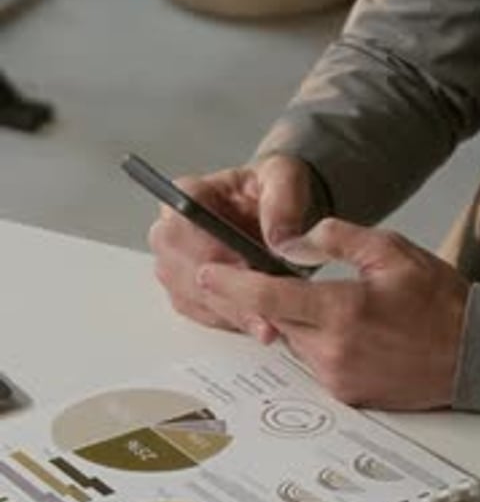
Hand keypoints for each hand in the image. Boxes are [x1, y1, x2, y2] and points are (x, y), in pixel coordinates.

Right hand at [148, 155, 311, 334]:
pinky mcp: (186, 291)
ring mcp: (175, 264)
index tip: (245, 265)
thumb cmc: (272, 192)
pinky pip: (202, 313)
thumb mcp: (286, 179)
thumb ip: (282, 201)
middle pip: (181, 264)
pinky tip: (258, 323)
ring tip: (269, 320)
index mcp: (190, 195)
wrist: (279, 216)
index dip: (212, 247)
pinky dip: (231, 321)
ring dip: (231, 311)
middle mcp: (172, 230)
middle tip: (263, 304)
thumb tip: (278, 239)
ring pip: (192, 295)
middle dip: (224, 289)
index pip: (182, 221)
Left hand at [197, 218, 469, 409]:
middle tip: (268, 277)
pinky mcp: (345, 395)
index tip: (205, 273)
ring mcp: (337, 378)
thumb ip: (336, 239)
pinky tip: (347, 329)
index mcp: (342, 311)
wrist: (473, 355)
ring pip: (293, 341)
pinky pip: (312, 362)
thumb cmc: (438, 301)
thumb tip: (290, 242)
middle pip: (275, 320)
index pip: (269, 297)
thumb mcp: (391, 251)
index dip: (231, 284)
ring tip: (332, 304)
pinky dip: (316, 341)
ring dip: (296, 320)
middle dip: (265, 299)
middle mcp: (332, 351)